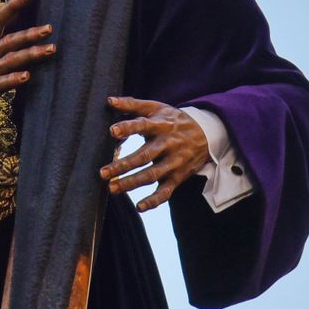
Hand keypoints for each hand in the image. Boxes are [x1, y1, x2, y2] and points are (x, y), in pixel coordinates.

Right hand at [0, 0, 56, 131]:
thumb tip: (15, 13)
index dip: (13, 4)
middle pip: (9, 40)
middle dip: (30, 33)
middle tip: (49, 28)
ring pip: (10, 60)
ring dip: (31, 54)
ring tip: (50, 49)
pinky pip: (1, 84)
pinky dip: (14, 79)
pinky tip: (27, 76)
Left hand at [100, 95, 209, 211]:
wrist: (206, 134)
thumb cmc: (172, 120)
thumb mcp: (156, 107)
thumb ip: (132, 104)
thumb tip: (109, 100)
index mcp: (160, 124)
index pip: (143, 125)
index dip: (128, 128)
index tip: (112, 132)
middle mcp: (168, 144)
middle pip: (145, 156)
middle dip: (124, 165)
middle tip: (103, 172)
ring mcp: (173, 162)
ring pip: (152, 175)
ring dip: (132, 183)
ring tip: (112, 188)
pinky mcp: (177, 177)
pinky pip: (166, 192)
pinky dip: (154, 201)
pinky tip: (139, 207)